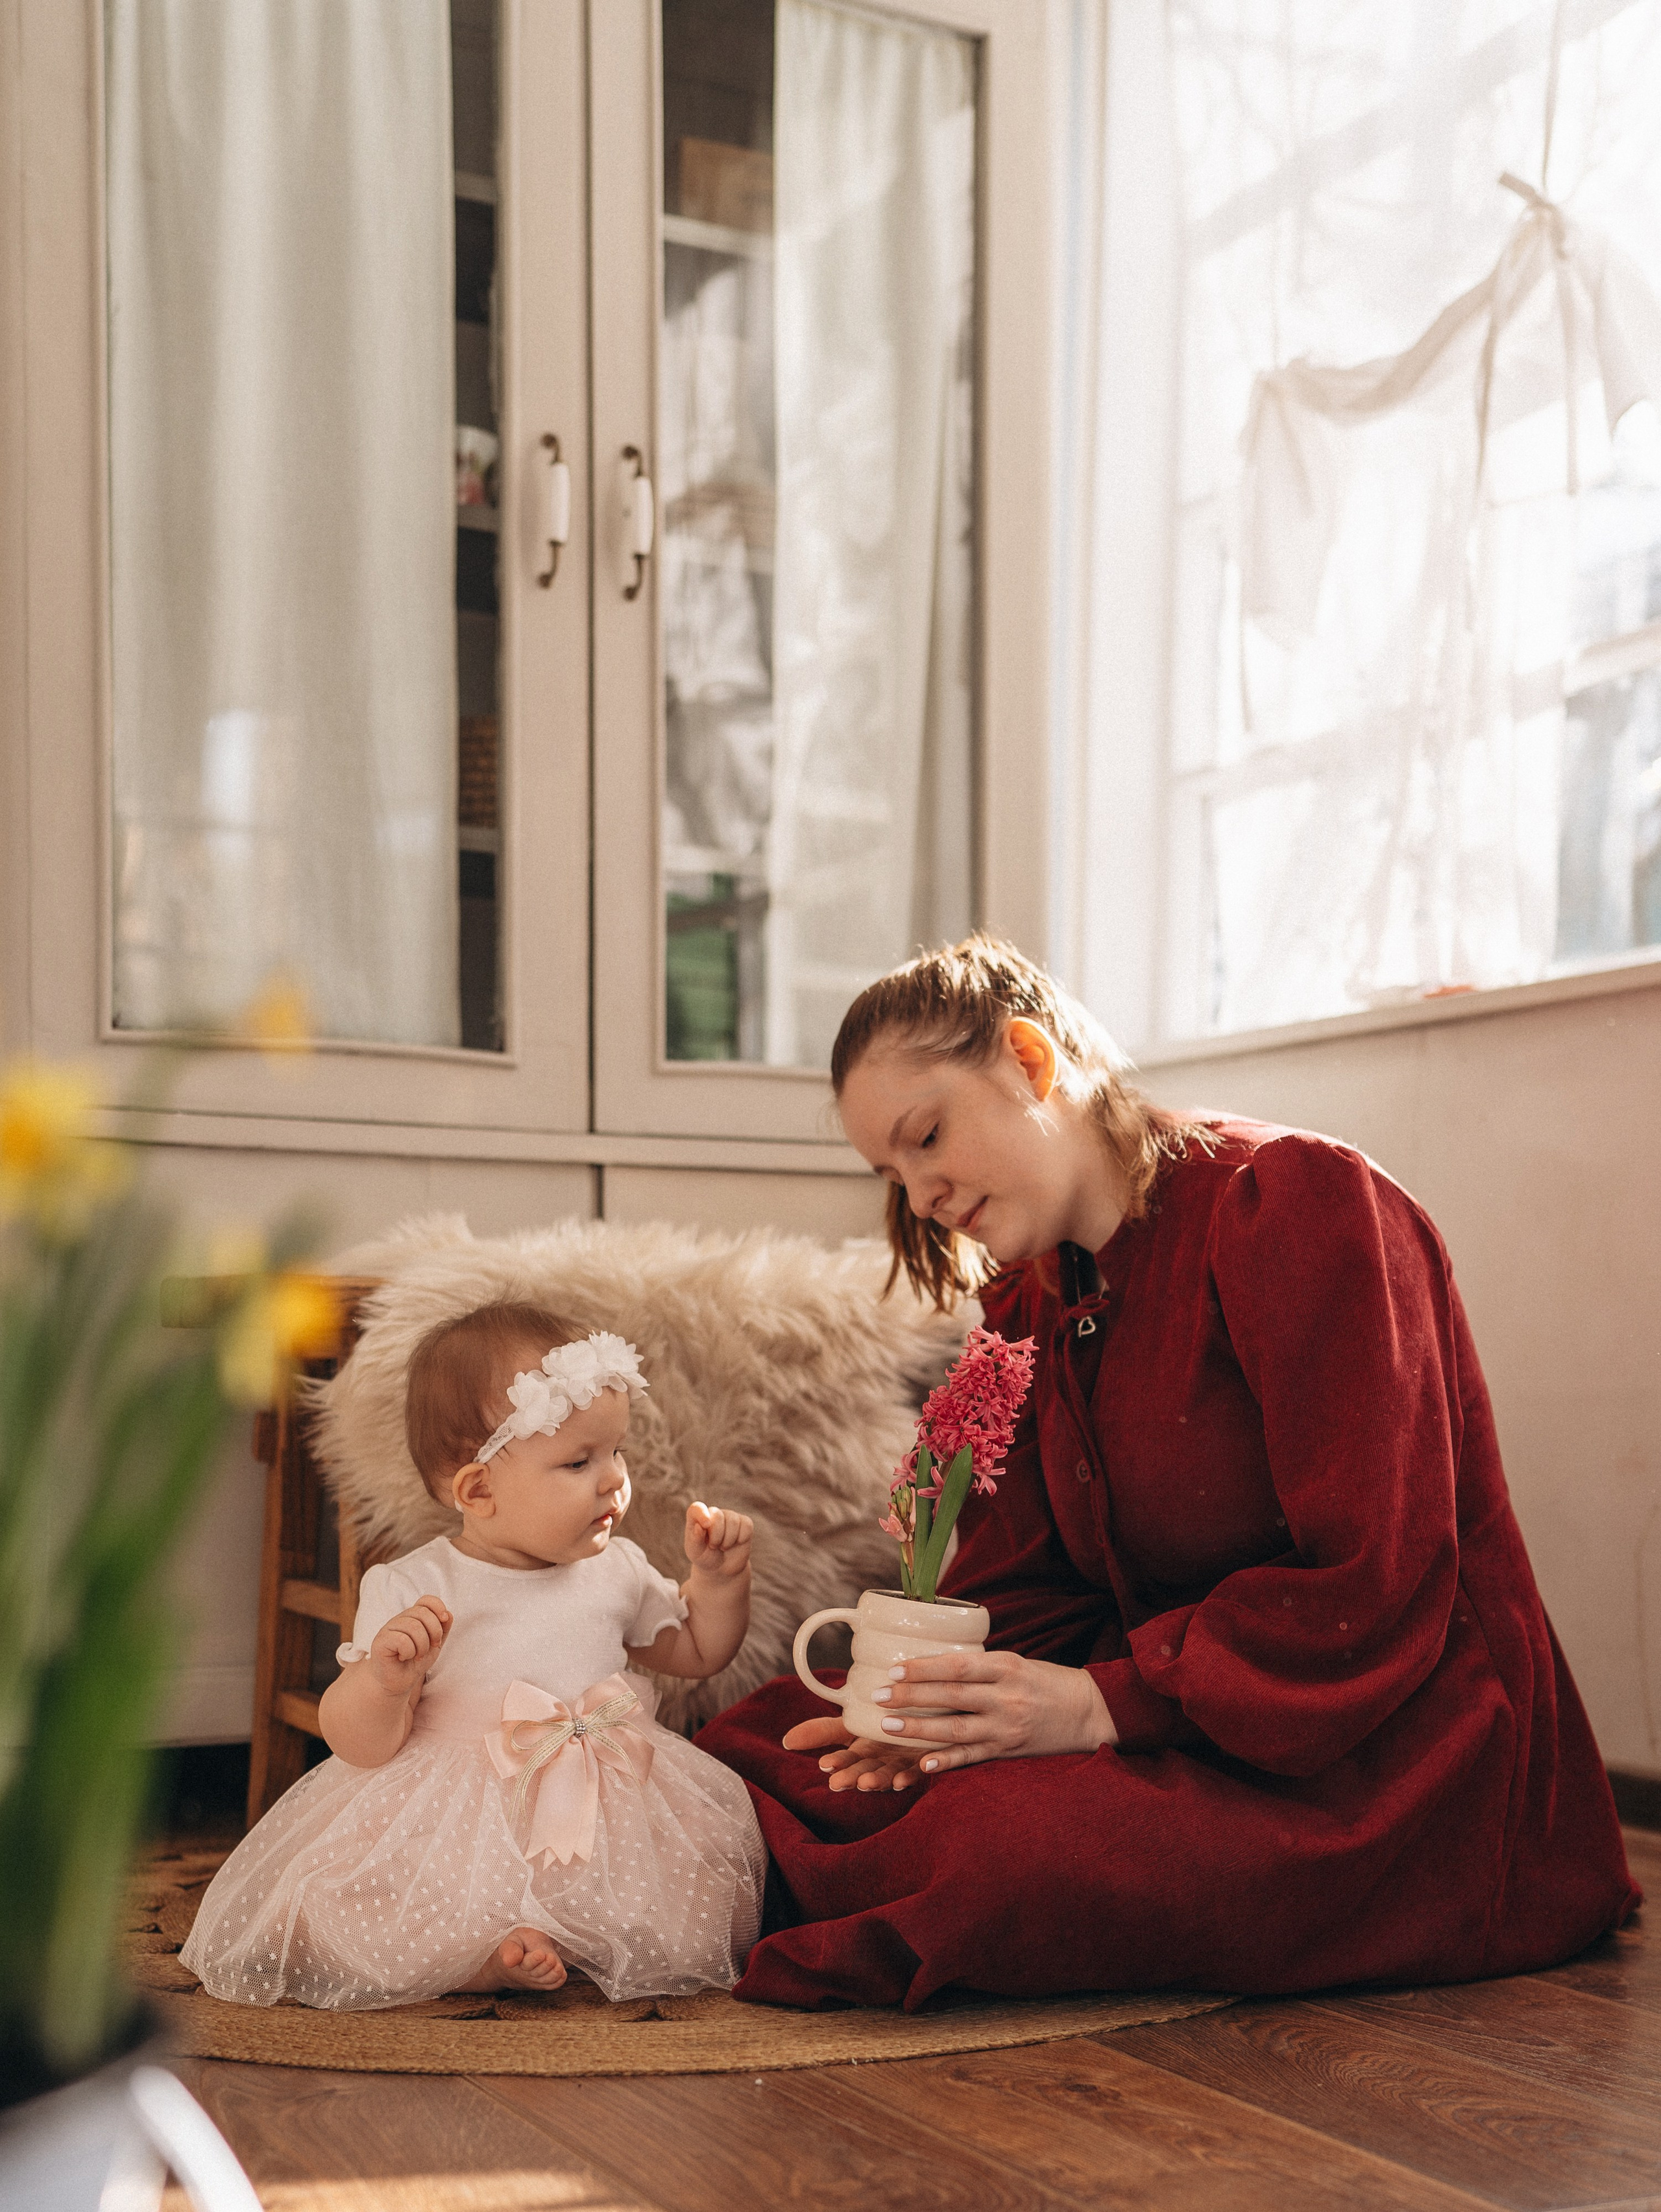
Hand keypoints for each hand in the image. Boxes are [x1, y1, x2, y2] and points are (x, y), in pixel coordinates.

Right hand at [368, 1596, 450, 1695]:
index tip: (444, 1621)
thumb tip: (448, 1614)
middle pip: (423, 1613)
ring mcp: (388, 1628)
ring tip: (416, 1655)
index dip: (438, 1607)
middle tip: (429, 1648)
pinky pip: (402, 1639)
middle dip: (434, 1632)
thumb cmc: (414, 1663)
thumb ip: (443, 1629)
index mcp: (413, 1617)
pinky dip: (409, 1651)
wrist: (398, 1683)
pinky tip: (403, 1657)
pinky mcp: (380, 1641)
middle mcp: (400, 1619)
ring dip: (422, 1646)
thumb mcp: (434, 1645)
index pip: (426, 1600)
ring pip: (414, 1626)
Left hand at [685, 1501, 752, 1578]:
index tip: (706, 1525)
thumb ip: (695, 1539)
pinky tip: (737, 1542)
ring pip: (733, 1521)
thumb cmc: (705, 1557)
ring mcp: (730, 1516)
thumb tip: (698, 1526)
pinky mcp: (744, 1522)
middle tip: (714, 1546)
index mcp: (697, 1518)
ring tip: (724, 1546)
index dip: (701, 1514)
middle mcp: (714, 1513)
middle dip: (717, 1536)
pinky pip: (747, 1526)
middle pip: (718, 1516)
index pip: (697, 1508)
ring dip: (729, 1540)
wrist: (722, 1568)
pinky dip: (742, 1538)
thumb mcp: (696, 1553)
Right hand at [782, 1713, 927, 1792]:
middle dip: (852, 1778)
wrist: (921, 1707)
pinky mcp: (931, 1759)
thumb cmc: (882, 1716)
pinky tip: (909, 1775)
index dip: (837, 1763)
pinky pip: (923, 1770)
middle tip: (839, 1783)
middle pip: (866, 1771)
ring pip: (892, 1774)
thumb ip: (823, 1731)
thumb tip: (788, 1740)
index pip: (846, 1760)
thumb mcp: (851, 1722)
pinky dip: (915, 1774)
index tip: (825, 1765)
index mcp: (863, 1752)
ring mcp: (906, 1762)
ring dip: (880, 1781)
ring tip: (868, 1783)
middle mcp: (883, 1761)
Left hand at [852, 1650, 1116, 1776]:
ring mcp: (1007, 1728)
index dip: (924, 1667)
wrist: (1086, 1712)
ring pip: (955, 1729)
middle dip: (911, 1696)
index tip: (894, 1669)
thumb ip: (977, 1666)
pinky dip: (947, 1761)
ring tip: (887, 1726)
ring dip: (918, 1729)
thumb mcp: (1013, 1663)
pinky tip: (922, 1764)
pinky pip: (972, 1757)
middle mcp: (1006, 1697)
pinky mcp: (1008, 1751)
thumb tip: (928, 1664)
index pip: (958, 1665)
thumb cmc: (1044, 1682)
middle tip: (877, 1696)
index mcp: (1006, 1667)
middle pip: (951, 1696)